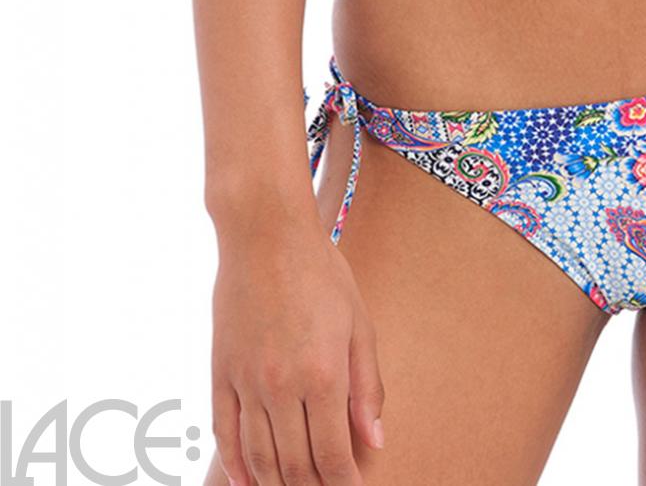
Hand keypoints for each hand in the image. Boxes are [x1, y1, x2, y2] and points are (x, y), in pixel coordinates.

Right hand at [210, 221, 385, 485]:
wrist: (265, 234)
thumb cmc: (320, 272)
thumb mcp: (359, 322)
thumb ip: (367, 386)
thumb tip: (374, 440)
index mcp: (324, 373)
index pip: (333, 454)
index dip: (343, 483)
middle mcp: (282, 386)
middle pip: (295, 464)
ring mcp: (247, 382)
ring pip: (259, 456)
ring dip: (276, 484)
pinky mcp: (221, 373)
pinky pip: (224, 432)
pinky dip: (235, 464)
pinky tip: (246, 482)